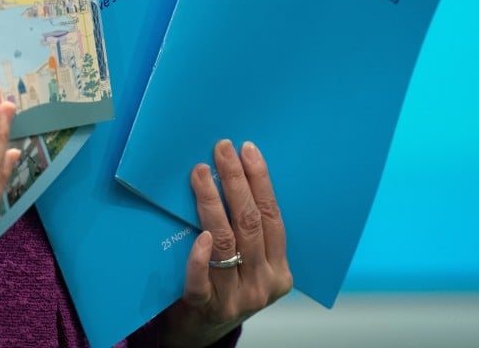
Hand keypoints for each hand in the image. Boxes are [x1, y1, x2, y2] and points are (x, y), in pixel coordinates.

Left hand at [160, 140, 291, 347]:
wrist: (200, 332)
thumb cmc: (224, 288)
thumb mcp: (248, 265)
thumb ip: (246, 234)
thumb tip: (230, 175)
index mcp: (280, 271)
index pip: (272, 216)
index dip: (260, 181)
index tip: (247, 150)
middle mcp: (263, 284)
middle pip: (249, 223)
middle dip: (235, 181)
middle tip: (221, 149)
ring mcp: (236, 298)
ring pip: (226, 242)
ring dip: (212, 202)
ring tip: (200, 172)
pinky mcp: (207, 307)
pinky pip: (202, 278)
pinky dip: (199, 256)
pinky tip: (198, 234)